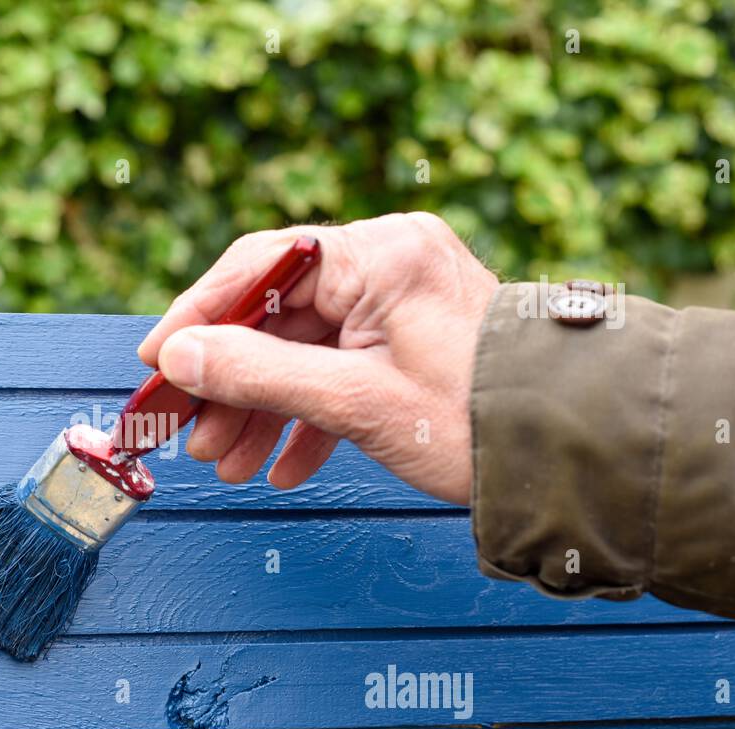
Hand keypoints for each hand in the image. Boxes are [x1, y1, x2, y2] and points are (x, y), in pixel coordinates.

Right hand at [137, 213, 498, 504]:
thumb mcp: (353, 400)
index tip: (156, 363)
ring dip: (265, 411)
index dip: (197, 317)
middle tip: (191, 438)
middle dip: (232, 386)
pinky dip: (311, 417)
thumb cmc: (477, 418)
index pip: (259, 268)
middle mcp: (389, 264)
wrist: (578, 451)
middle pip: (278, 319)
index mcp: (378, 255)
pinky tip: (287, 467)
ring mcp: (402, 303)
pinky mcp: (413, 341)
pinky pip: (343, 370)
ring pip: (307, 352)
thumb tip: (177, 357)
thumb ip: (256, 375)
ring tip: (230, 465)